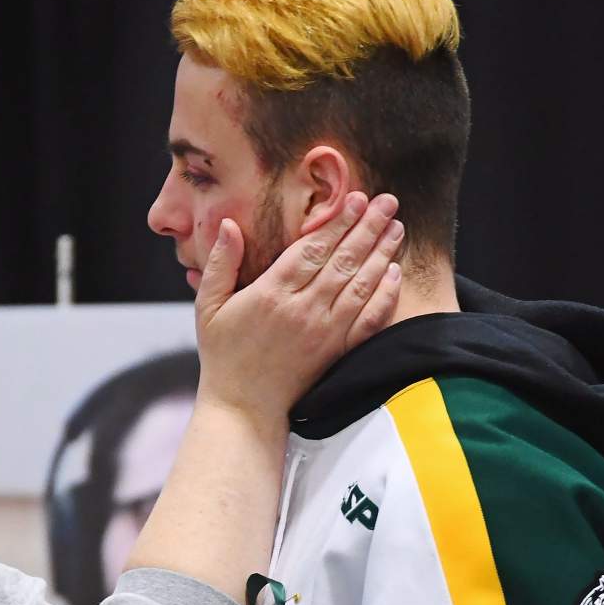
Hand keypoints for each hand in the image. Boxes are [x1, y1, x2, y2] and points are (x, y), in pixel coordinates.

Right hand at [194, 192, 402, 419]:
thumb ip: (221, 264)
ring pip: (361, 285)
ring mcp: (324, 332)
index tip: (354, 198)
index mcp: (270, 294)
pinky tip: (393, 273)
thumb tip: (231, 225)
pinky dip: (385, 295)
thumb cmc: (222, 354)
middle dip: (368, 227)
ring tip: (396, 227)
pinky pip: (369, 319)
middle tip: (387, 202)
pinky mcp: (337, 351)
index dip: (337, 222)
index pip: (312, 249)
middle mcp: (302, 310)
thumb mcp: (208, 306)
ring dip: (382, 253)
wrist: (244, 406)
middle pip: (343, 261)